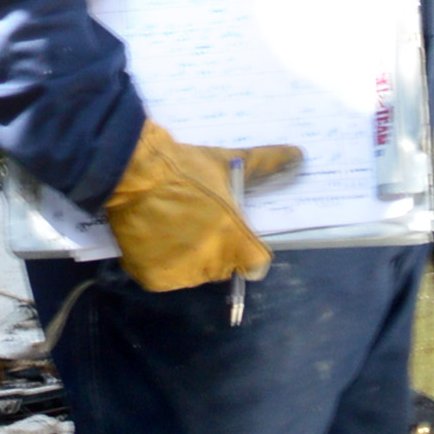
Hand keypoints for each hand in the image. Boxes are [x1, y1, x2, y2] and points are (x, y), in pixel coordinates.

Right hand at [104, 121, 303, 293]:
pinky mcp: (154, 278)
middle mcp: (213, 264)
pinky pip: (164, 276)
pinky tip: (154, 238)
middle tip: (192, 219)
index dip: (245, 249)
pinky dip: (159, 263)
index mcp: (236, 240)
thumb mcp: (228, 162)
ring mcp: (182, 274)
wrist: (133, 171)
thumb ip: (266, 164)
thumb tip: (300, 155)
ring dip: (185, 257)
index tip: (231, 234)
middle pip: (221, 267)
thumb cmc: (185, 167)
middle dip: (212, 248)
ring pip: (192, 272)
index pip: (256, 265)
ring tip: (170, 226)